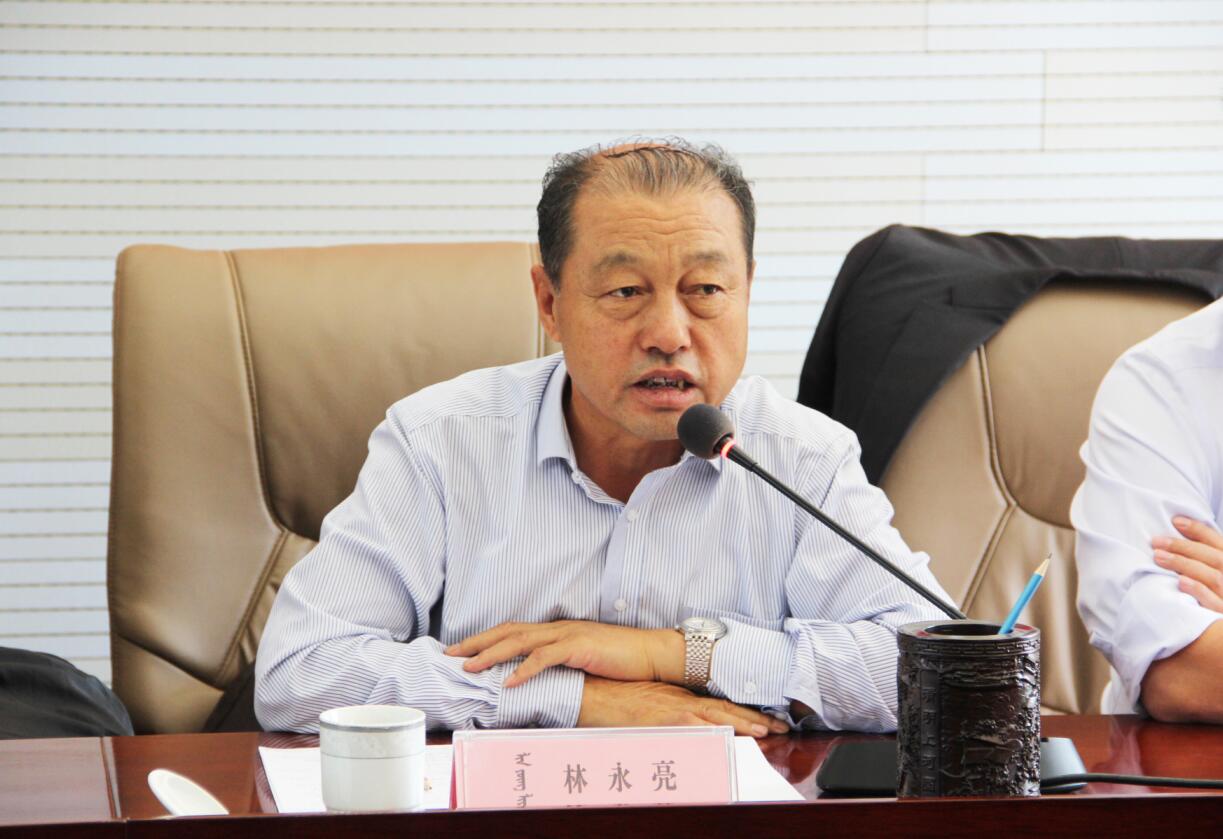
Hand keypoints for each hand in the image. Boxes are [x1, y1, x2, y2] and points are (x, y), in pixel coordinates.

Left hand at [445, 620, 683, 686]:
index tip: (461, 650)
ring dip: (492, 654)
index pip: (513, 630)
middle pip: (508, 630)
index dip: (486, 638)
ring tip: (470, 666)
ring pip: (520, 641)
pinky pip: (545, 657)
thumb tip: (537, 679)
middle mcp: (558, 628)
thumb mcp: (584, 660)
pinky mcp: (579, 647)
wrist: (651, 653)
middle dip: (477, 642)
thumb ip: (561, 664)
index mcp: (557, 630)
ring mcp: (568, 635)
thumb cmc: (620, 660)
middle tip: (450, 653)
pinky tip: (509, 681)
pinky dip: (524, 669)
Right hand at [577, 676, 788, 737]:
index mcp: (682, 698)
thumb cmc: (618, 698)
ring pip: (714, 718)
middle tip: (779, 727)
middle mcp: (682, 702)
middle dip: (754, 720)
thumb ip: (673, 712)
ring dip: (740, 725)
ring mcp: (673, 711)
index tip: (768, 721)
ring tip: (764, 732)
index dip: (746, 713)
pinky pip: (690, 729)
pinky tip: (724, 738)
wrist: (594, 692)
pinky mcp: (661, 720)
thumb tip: (693, 724)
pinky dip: (708, 733)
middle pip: (725, 711)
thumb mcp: (652, 702)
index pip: (720, 706)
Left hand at [1152, 516, 1222, 612]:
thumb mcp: (1216, 571)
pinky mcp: (1222, 615)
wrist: (1222, 631)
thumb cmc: (1216, 595)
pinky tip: (1180, 582)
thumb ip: (1203, 559)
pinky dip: (1198, 590)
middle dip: (1183, 547)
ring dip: (1184, 564)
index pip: (1218, 543)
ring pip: (1211, 577)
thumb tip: (1177, 533)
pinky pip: (1213, 602)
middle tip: (1155, 541)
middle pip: (1213, 558)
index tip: (1175, 520)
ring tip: (1158, 557)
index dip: (1199, 530)